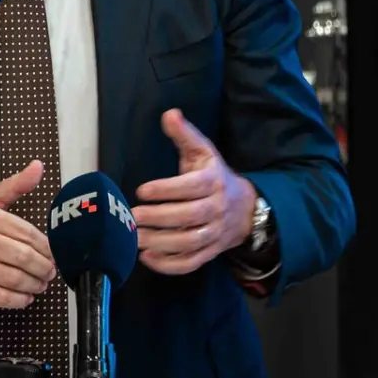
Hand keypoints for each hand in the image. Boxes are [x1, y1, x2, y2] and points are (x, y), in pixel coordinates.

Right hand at [0, 160, 56, 306]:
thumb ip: (13, 186)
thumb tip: (38, 167)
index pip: (25, 232)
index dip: (45, 247)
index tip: (53, 254)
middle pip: (22, 256)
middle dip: (43, 268)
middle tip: (50, 272)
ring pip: (13, 278)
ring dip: (34, 284)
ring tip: (40, 284)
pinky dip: (17, 300)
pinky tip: (25, 297)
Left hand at [133, 110, 257, 275]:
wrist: (245, 209)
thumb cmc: (214, 176)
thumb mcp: (203, 152)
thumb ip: (184, 134)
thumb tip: (169, 114)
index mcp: (213, 182)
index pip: (192, 187)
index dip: (167, 189)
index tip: (142, 190)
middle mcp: (216, 209)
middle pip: (189, 217)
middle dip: (160, 218)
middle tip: (132, 216)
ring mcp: (214, 233)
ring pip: (189, 242)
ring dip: (161, 242)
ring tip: (134, 238)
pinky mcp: (209, 252)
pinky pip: (191, 262)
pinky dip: (169, 264)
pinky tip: (146, 257)